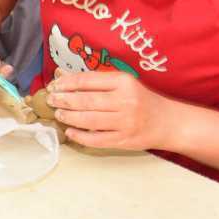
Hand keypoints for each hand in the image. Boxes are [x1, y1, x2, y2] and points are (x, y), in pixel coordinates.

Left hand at [46, 72, 175, 149]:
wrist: (168, 122)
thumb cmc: (141, 100)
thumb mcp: (124, 84)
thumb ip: (96, 81)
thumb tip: (63, 77)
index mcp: (123, 82)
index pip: (87, 80)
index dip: (66, 83)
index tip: (54, 85)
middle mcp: (125, 101)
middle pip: (86, 101)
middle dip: (63, 100)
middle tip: (51, 100)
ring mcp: (125, 123)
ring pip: (89, 121)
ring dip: (69, 117)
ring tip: (59, 113)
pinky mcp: (125, 140)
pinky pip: (97, 140)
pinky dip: (80, 136)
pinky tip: (70, 132)